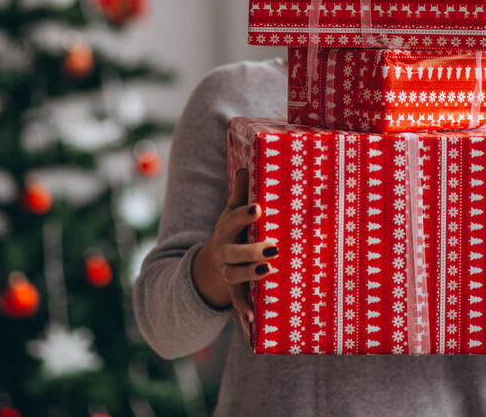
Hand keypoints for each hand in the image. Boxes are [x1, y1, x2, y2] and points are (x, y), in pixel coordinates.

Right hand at [192, 168, 276, 340]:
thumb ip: (240, 193)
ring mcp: (227, 271)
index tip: (259, 208)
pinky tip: (252, 318)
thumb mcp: (233, 213)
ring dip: (251, 274)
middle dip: (251, 249)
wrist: (211, 263)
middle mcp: (224, 251)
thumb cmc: (233, 232)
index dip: (244, 214)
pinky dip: (244, 309)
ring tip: (268, 270)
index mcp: (226, 228)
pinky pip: (237, 300)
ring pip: (235, 274)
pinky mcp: (232, 289)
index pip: (233, 219)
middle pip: (234, 251)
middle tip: (273, 247)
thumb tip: (246, 167)